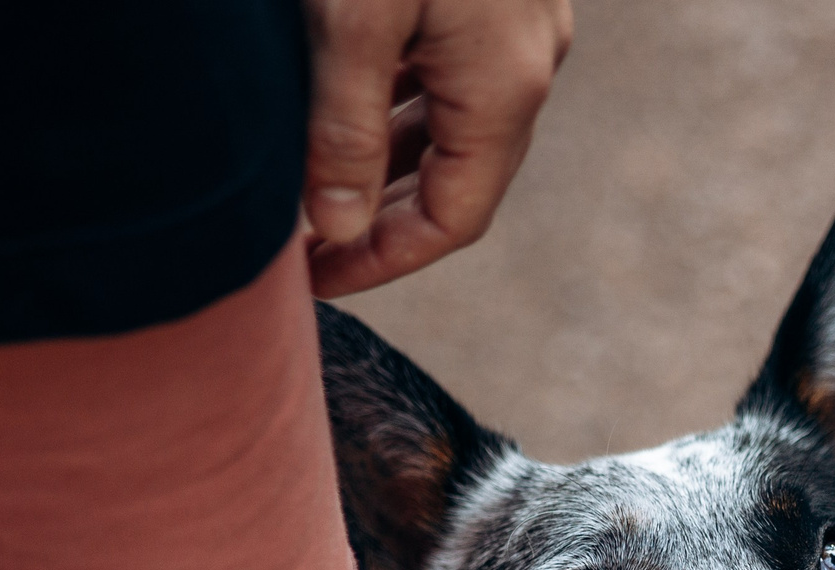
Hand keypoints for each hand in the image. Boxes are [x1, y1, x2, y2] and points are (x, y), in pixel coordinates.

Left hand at [301, 0, 574, 295]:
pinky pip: (455, 73)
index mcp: (503, 90)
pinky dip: (401, 103)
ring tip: (313, 177)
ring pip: (455, 125)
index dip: (379, 260)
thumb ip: (347, 128)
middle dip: (380, 219)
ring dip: (387, 160)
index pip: (452, 219)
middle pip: (458, 180)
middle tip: (305, 243)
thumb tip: (338, 227)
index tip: (313, 278)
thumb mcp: (353, 20)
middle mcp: (529, 67)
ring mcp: (523, 29)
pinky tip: (346, 102)